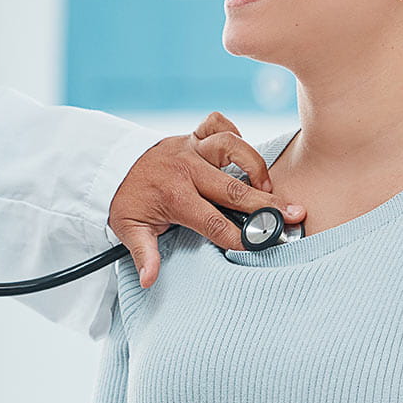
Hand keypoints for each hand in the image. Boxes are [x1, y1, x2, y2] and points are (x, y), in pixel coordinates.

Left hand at [109, 112, 305, 288]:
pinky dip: (232, 130)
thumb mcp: (128, 231)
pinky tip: (243, 152)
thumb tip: (150, 280)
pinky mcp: (191, 135)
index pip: (213, 222)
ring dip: (254, 163)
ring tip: (269, 184)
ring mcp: (190, 149)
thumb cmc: (125, 201)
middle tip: (293, 214)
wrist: (109, 167)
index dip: (238, 236)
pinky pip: (216, 123)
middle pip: (233, 188)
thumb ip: (145, 255)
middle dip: (266, 204)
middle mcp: (186, 169)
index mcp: (174, 197)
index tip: (259, 246)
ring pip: (231, 146)